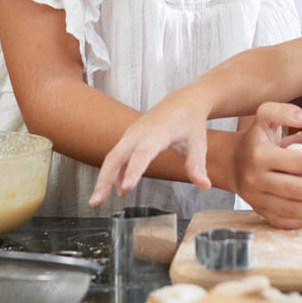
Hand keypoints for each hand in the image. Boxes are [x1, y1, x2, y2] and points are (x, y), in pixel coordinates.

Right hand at [88, 94, 213, 207]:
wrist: (184, 101)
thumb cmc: (190, 122)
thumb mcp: (198, 143)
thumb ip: (197, 165)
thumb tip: (205, 185)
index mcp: (159, 132)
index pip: (144, 152)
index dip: (134, 169)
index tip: (127, 187)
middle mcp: (140, 132)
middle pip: (117, 155)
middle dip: (104, 178)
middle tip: (96, 201)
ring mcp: (132, 133)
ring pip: (113, 156)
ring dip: (103, 178)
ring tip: (97, 201)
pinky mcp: (129, 137)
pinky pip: (117, 156)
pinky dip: (114, 173)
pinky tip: (118, 190)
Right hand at [234, 103, 301, 228]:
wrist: (230, 160)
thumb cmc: (256, 138)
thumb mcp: (266, 117)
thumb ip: (289, 113)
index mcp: (260, 154)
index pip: (300, 163)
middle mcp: (255, 178)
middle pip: (297, 189)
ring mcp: (255, 197)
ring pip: (291, 208)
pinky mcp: (258, 210)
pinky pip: (283, 220)